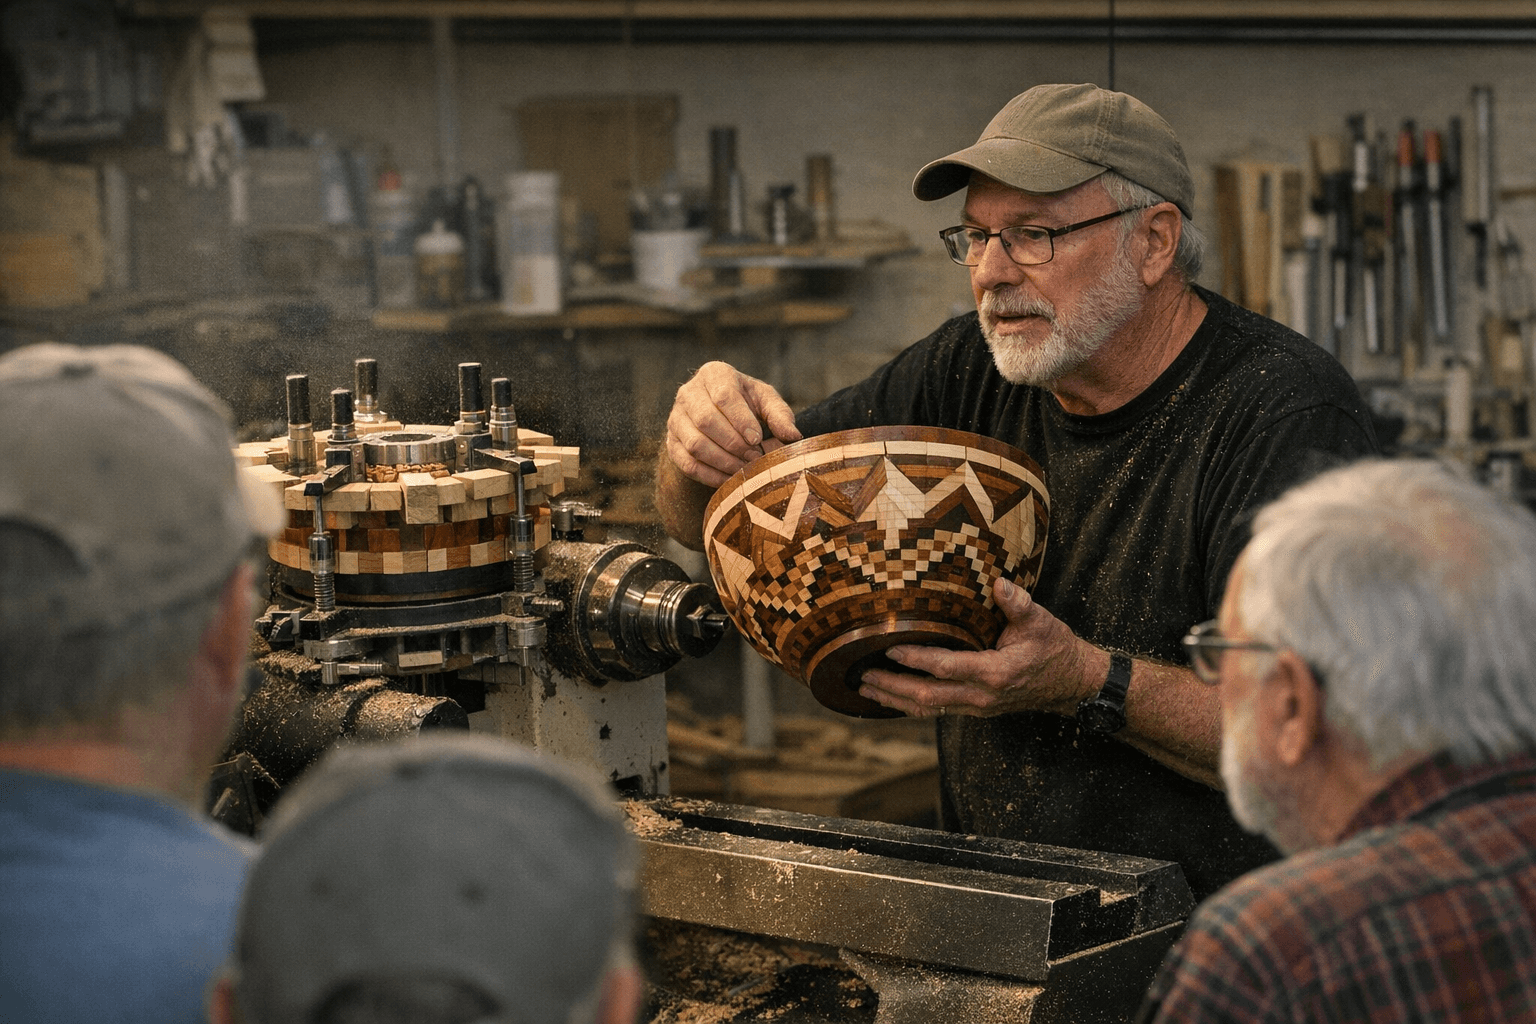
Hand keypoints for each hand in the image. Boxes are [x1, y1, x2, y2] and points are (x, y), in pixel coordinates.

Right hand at [665, 362, 801, 487]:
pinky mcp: (672, 442)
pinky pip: (687, 463)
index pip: (723, 396)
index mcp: (714, 374)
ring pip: (694, 444)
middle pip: (706, 420)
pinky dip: (710, 475)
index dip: (740, 420)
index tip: (757, 439)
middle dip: (733, 443)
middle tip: (754, 457)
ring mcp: (676, 418)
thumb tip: (792, 436)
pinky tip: (729, 479)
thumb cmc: (747, 403)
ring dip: (723, 461)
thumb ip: (780, 415)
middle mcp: (688, 393)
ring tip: (744, 468)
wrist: (720, 413)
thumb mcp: (766, 401)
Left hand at [857, 578, 1095, 718]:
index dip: (916, 660)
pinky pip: (937, 710)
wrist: (1072, 683)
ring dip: (895, 700)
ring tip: (865, 689)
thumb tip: (999, 583)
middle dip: (892, 687)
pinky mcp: (975, 709)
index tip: (890, 649)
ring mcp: (977, 707)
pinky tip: (892, 697)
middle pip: (927, 697)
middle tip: (861, 675)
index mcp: (994, 673)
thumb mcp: (1040, 621)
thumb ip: (1018, 603)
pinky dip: (911, 705)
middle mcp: (981, 696)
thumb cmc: (1054, 648)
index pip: (945, 668)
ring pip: (928, 709)